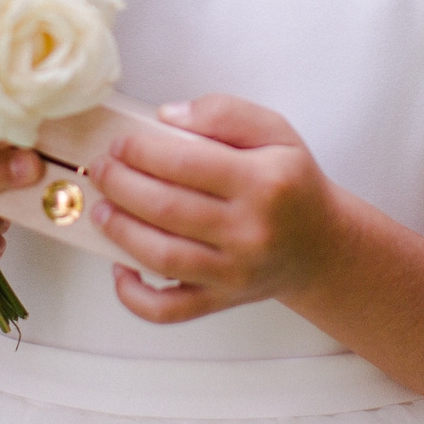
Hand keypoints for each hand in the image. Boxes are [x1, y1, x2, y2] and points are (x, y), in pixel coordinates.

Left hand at [87, 95, 343, 324]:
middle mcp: (251, 231)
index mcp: (264, 181)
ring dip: (120, 231)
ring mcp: (236, 272)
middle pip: (167, 208)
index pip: (186, 162)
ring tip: (101, 209)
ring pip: (163, 256)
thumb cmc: (290, 183)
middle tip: (101, 170)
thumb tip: (168, 117)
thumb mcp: (275, 132)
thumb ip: (225, 113)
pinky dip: (136, 296)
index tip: (121, 143)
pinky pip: (170, 309)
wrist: (321, 245)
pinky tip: (119, 270)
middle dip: (121, 186)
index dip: (142, 151)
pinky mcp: (223, 300)